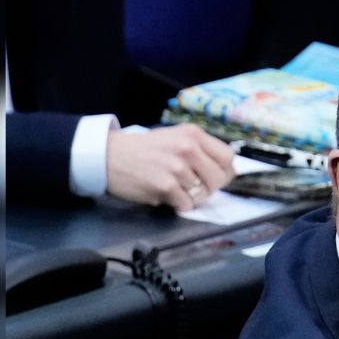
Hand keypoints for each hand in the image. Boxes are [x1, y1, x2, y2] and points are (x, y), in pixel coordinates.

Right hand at [106, 124, 235, 210]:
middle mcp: (188, 148)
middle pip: (219, 178)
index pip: (228, 157)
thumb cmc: (145, 149)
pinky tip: (166, 195)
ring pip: (203, 194)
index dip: (224, 171)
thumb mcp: (175, 138)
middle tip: (194, 187)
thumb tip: (225, 171)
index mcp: (193, 134)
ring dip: (192, 197)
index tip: (216, 177)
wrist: (110, 156)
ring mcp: (177, 167)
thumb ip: (200, 149)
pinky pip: (186, 204)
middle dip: (210, 187)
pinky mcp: (166, 186)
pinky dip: (179, 204)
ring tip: (176, 188)